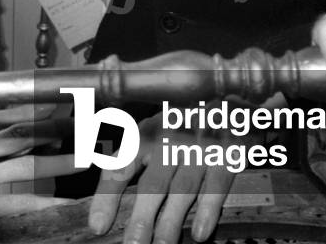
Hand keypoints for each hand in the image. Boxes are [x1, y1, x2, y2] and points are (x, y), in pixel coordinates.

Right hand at [0, 107, 78, 218]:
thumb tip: (29, 118)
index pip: (11, 115)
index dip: (41, 108)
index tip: (66, 100)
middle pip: (24, 133)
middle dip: (57, 127)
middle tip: (86, 123)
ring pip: (29, 165)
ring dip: (61, 161)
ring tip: (87, 157)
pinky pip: (23, 203)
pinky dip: (48, 201)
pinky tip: (68, 200)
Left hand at [89, 112, 249, 243]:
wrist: (228, 95)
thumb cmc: (182, 122)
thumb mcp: (152, 130)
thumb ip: (128, 159)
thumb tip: (100, 191)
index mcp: (147, 133)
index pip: (122, 164)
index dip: (108, 195)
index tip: (98, 225)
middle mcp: (170, 138)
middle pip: (153, 183)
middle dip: (141, 216)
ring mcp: (199, 145)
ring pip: (183, 188)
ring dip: (172, 220)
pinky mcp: (228, 151)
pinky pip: (217, 183)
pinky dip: (208, 208)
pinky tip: (199, 232)